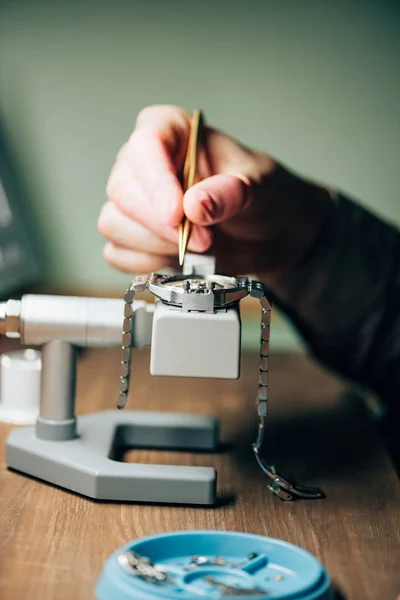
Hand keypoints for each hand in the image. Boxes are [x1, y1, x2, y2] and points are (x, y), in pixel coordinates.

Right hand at [98, 105, 332, 277]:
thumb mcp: (262, 187)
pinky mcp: (135, 236)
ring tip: (200, 249)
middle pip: (123, 191)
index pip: (145, 145)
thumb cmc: (264, 197)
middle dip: (163, 224)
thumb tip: (195, 205)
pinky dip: (148, 264)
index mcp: (173, 132)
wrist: (270, 234)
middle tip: (205, 240)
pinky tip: (180, 261)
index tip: (178, 213)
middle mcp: (146, 164)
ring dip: (157, 246)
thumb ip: (231, 192)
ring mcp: (136, 201)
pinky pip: (118, 253)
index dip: (156, 181)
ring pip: (114, 223)